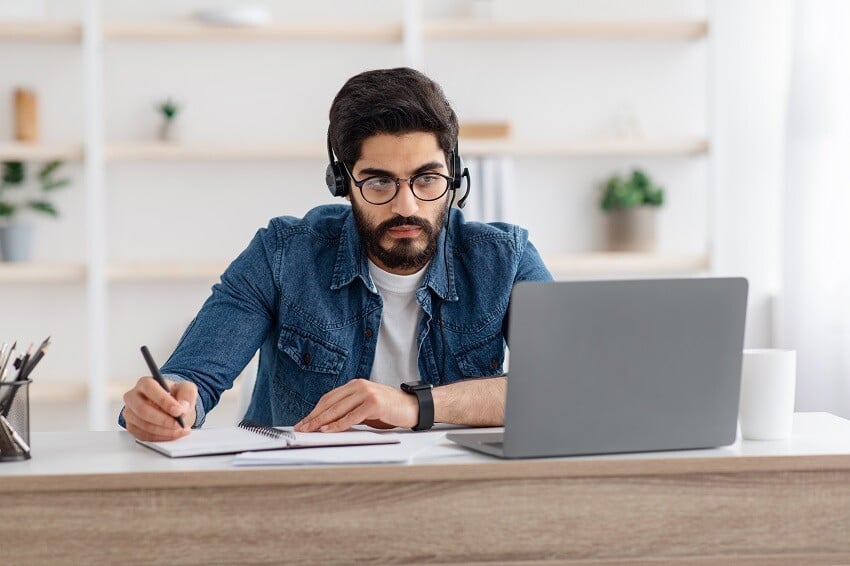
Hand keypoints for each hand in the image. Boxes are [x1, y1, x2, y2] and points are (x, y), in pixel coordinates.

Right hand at [122, 377, 196, 440]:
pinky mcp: (131, 427)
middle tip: (178, 424)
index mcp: (145, 383)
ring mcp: (130, 413)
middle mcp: (133, 397)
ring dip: (164, 430)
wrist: (171, 407)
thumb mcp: (187, 389)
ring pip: (143, 425)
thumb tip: (182, 407)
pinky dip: (160, 437)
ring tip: (179, 429)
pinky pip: (143, 436)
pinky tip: (172, 434)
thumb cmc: (176, 395)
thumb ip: (187, 395)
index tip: (177, 411)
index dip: (163, 400)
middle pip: (142, 410)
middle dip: (163, 420)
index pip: (149, 388)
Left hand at [294, 379, 417, 432]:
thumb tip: (328, 424)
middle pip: (330, 403)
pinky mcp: (374, 403)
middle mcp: (359, 386)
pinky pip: (351, 416)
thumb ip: (349, 411)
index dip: (314, 411)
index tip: (303, 422)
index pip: (329, 398)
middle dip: (313, 417)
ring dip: (321, 421)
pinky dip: (338, 425)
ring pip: (338, 409)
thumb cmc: (390, 410)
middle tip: (301, 428)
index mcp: (355, 385)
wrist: (413, 407)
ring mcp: (366, 393)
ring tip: (309, 430)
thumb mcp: (365, 408)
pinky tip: (327, 430)